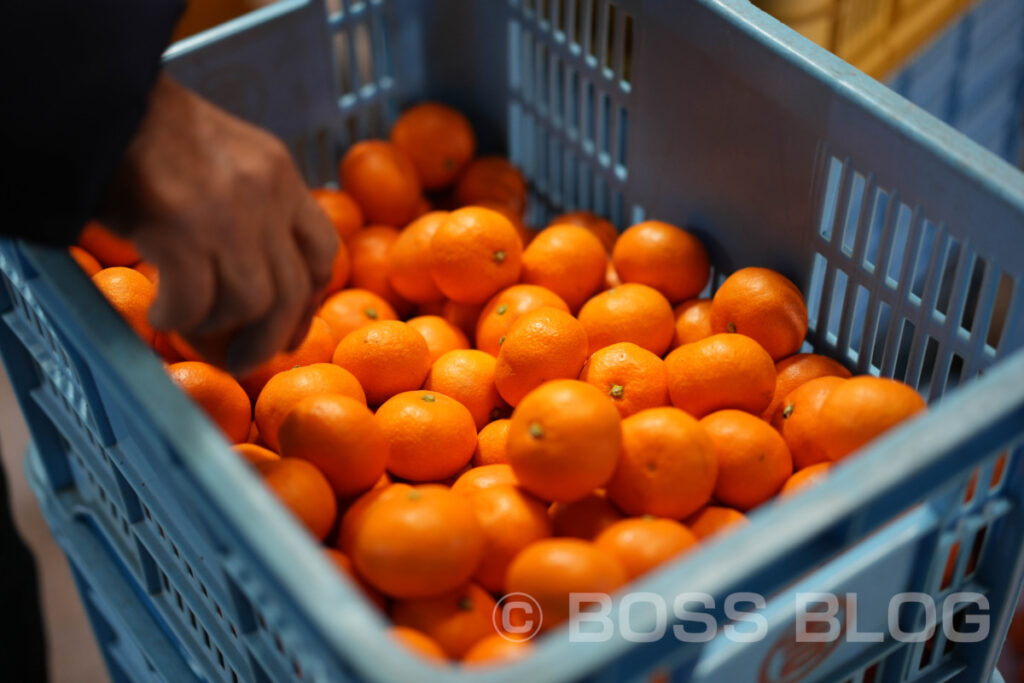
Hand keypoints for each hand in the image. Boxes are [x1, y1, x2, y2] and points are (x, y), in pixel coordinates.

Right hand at [98, 74, 337, 374]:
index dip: (313, 298)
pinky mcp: (181, 231)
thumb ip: (254, 203)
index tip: (294, 323)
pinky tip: (161, 315)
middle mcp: (266, 195)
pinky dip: (179, 320)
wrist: (100, 99)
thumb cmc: (154, 132)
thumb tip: (261, 269)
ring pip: (252, 304)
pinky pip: (194, 303)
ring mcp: (227, 215)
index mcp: (281, 174)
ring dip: (220, 331)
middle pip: (294, 291)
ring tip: (190, 330)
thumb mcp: (228, 157)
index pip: (324, 249)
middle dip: (273, 338)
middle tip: (247, 360)